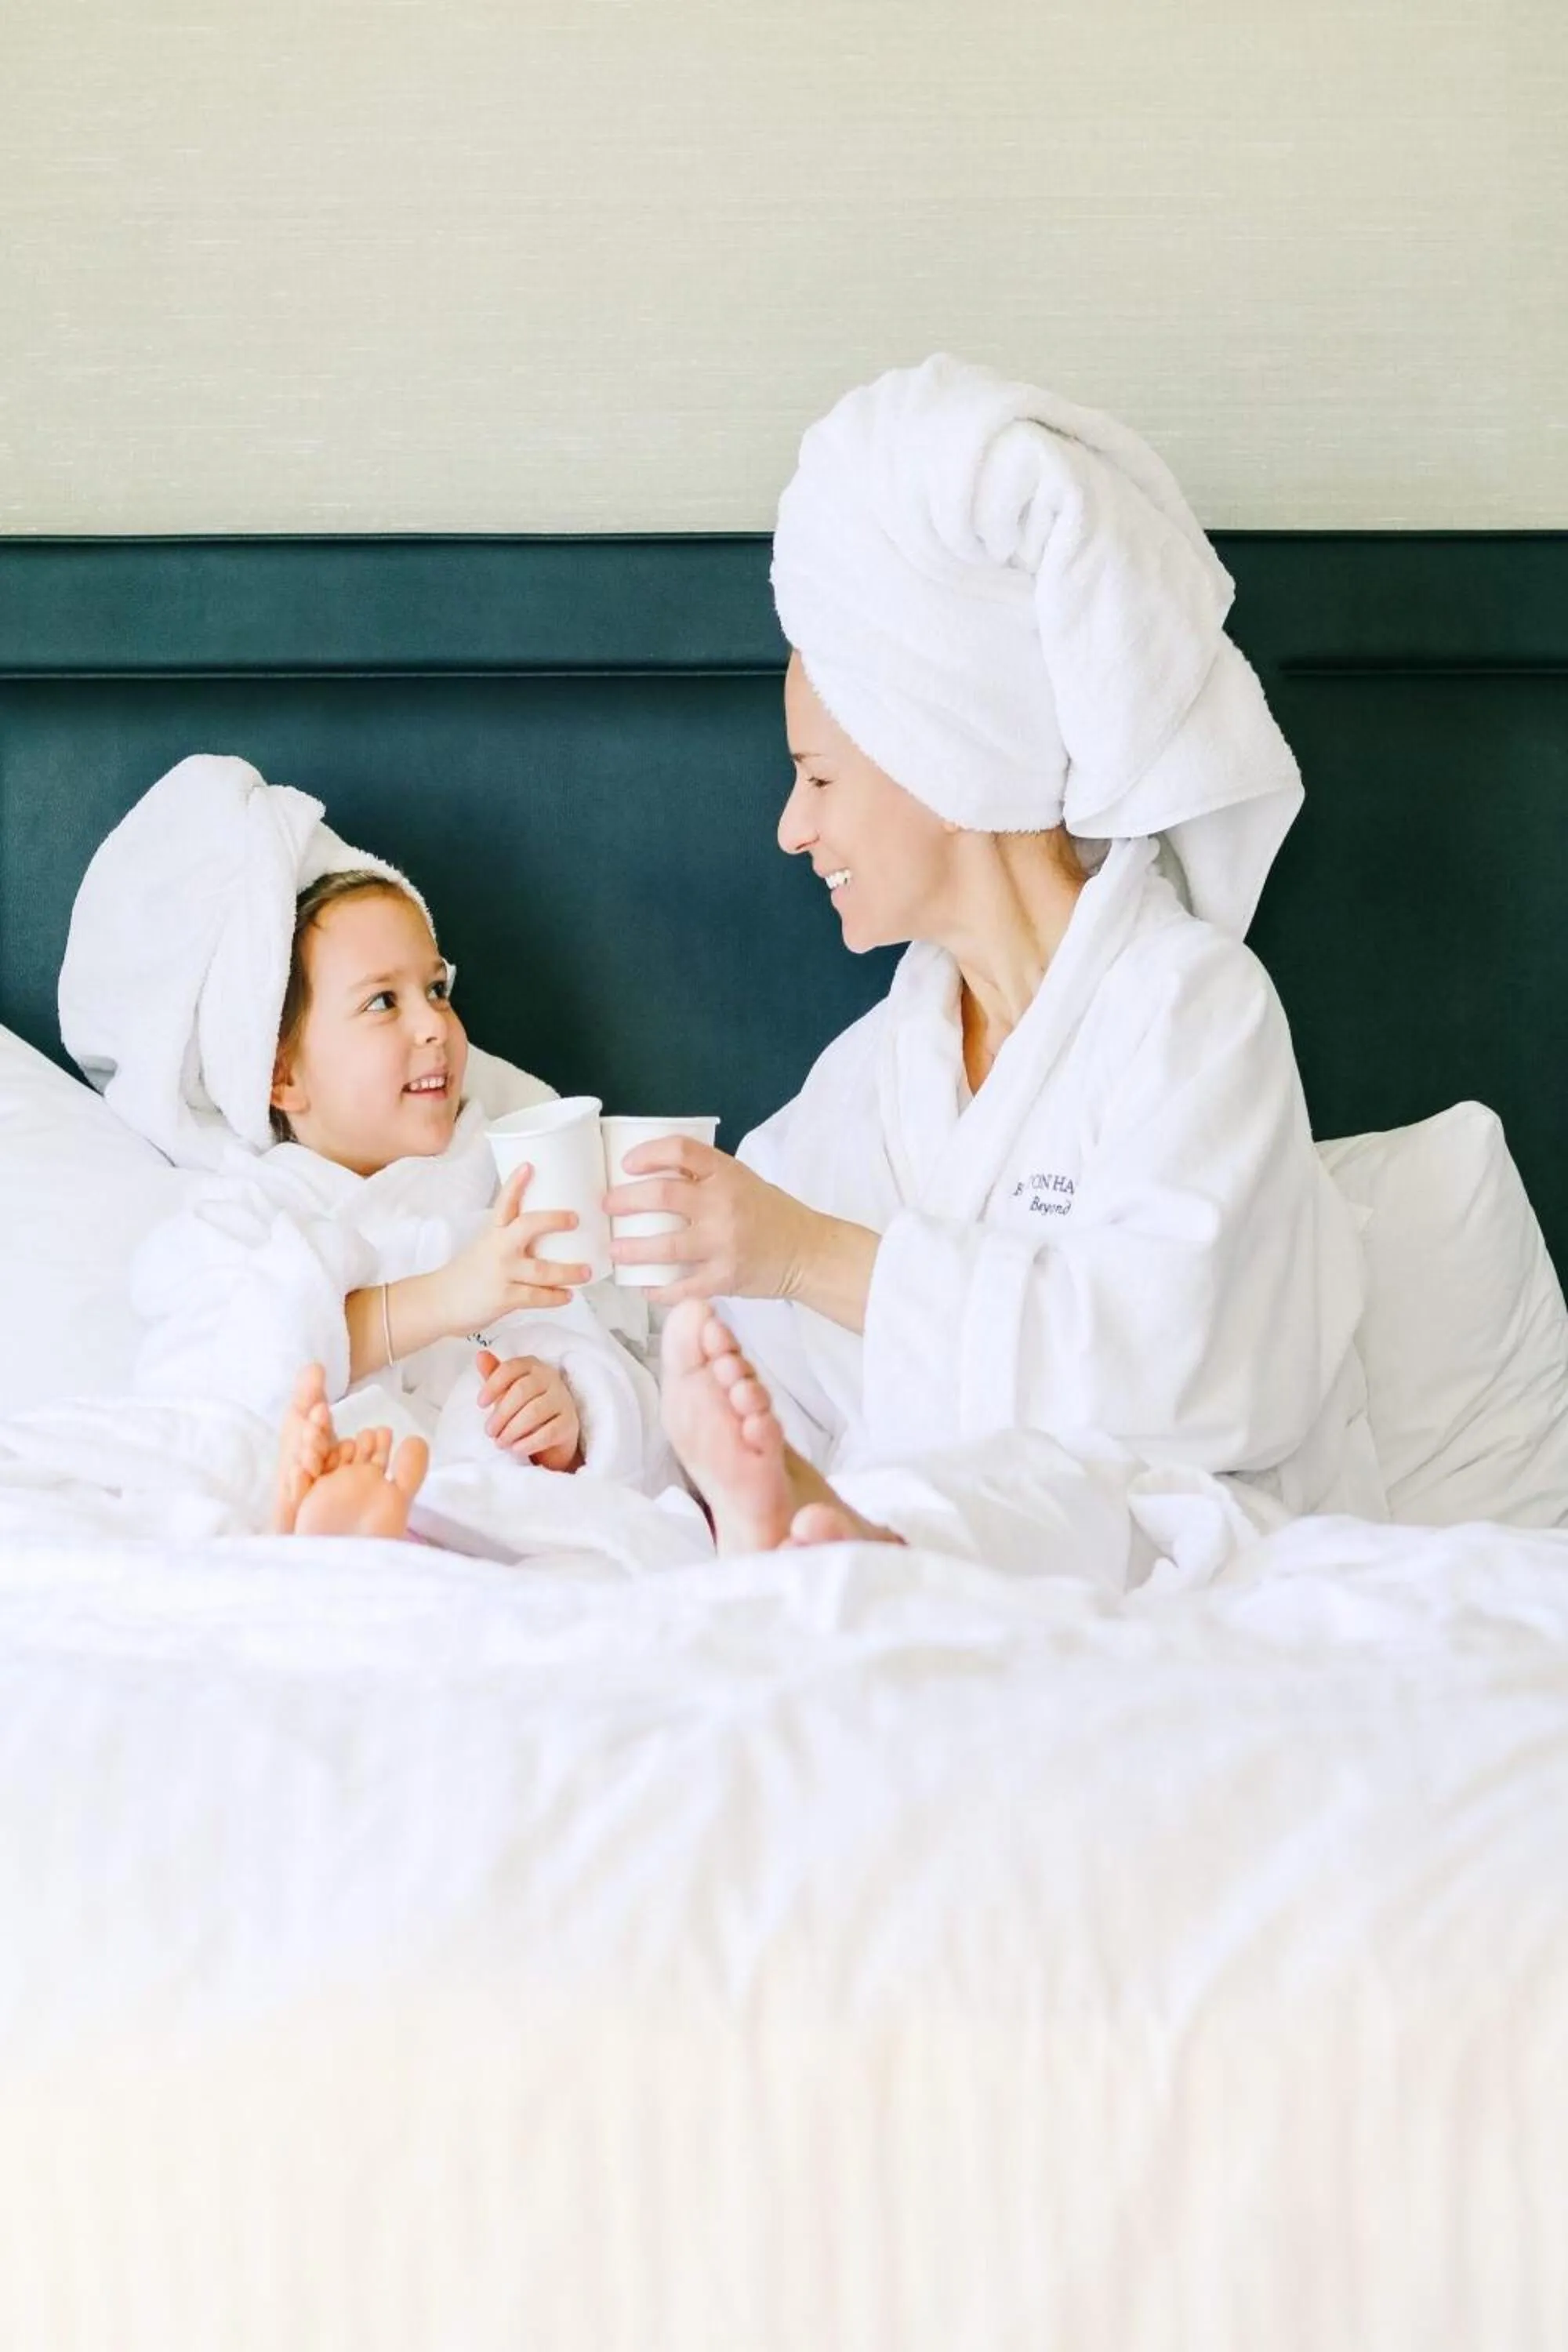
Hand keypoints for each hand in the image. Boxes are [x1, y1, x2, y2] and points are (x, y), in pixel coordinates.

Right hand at [436, 1163, 592, 1331]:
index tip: (529, 1166)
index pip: (504, 1203)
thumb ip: (511, 1240)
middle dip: (554, 1220)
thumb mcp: (485, 1248)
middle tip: (576, 1218)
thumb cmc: (467, 1275)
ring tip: (586, 1270)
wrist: (440, 1302)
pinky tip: (567, 1295)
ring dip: (568, 1271)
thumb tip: (546, 1235)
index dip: (516, 1184)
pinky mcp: (504, 1297)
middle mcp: (497, 1248)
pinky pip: (536, 1297)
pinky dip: (555, 1297)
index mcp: (493, 1233)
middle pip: (528, 1226)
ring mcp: (501, 1273)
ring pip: (541, 1269)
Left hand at [476, 1348, 582, 1472]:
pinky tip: (516, 1449)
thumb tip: (480, 1355)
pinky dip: (528, 1443)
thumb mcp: (508, 1391)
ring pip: (534, 1412)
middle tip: (489, 1431)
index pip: (511, 1368)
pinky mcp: (570, 1423)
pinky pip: (548, 1433)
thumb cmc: (526, 1407)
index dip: (493, 1385)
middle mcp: (551, 1379)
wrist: (555, 1433)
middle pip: (522, 1391)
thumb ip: (494, 1374)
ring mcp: (563, 1400)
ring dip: (512, 1430)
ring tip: (500, 1442)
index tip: (481, 1404)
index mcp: (533, 1366)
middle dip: (501, 1414)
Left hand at [603, 1136, 817, 1303]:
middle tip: (608, 1206)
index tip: (626, 1164)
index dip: (648, 1153)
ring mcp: (724, 1243)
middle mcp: (724, 1204)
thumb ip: (704, 1178)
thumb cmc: (770, 1213)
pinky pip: (681, 1287)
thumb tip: (651, 1178)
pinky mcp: (725, 1278)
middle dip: (625, 1201)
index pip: (681, 1151)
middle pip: (662, 1195)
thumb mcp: (741, 1181)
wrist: (808, 1252)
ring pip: (664, 1246)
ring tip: (615, 1250)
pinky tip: (644, 1287)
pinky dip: (658, 1290)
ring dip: (631, 1249)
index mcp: (728, 1173)